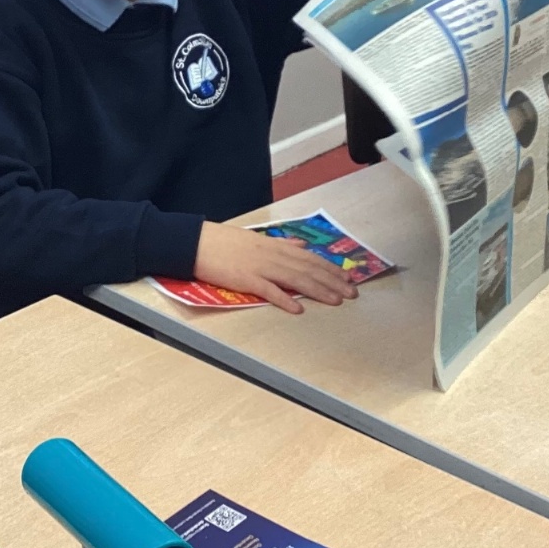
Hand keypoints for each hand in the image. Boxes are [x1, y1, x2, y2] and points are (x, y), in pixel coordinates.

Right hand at [193, 221, 357, 314]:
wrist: (196, 242)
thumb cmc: (224, 241)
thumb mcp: (256, 238)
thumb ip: (280, 244)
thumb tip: (300, 245)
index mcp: (275, 245)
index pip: (310, 258)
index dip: (331, 268)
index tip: (348, 277)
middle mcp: (272, 255)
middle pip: (309, 269)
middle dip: (333, 281)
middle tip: (352, 292)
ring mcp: (260, 267)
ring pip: (296, 279)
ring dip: (318, 290)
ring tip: (336, 300)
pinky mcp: (246, 279)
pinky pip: (269, 291)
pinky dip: (285, 300)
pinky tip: (298, 309)